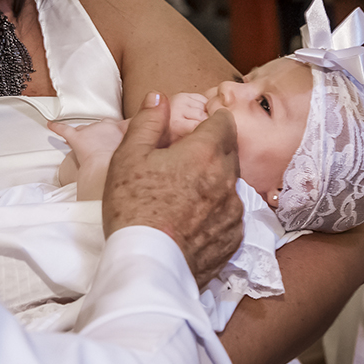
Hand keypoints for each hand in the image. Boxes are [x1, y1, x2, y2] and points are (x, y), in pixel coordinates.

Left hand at [49, 119, 128, 165]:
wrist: (107, 165)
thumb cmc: (120, 159)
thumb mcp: (135, 149)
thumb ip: (136, 144)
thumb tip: (145, 142)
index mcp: (120, 128)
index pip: (122, 125)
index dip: (123, 130)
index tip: (125, 132)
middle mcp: (104, 126)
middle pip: (103, 126)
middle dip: (104, 131)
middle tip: (108, 140)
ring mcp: (89, 131)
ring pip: (86, 129)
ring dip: (85, 132)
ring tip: (85, 136)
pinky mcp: (76, 138)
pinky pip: (63, 130)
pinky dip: (57, 127)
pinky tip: (51, 124)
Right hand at [103, 91, 242, 287]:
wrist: (148, 265)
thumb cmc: (133, 207)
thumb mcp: (129, 157)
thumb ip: (147, 122)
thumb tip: (158, 97)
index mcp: (205, 153)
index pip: (224, 122)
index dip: (210, 121)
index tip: (196, 128)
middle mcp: (228, 179)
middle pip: (229, 152)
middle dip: (212, 150)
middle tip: (184, 161)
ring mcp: (234, 211)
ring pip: (230, 184)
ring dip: (214, 182)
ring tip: (185, 194)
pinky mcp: (234, 238)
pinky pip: (230, 215)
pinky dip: (216, 212)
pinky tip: (192, 220)